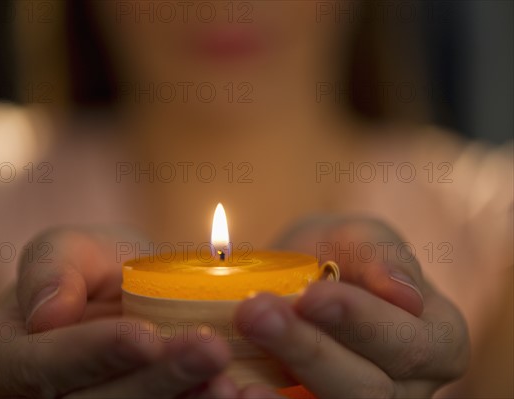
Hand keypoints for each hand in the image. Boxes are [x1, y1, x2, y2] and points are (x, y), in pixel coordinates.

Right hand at [0, 226, 246, 397]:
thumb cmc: (90, 267)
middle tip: (212, 349)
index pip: (42, 366)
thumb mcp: (66, 248)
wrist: (126, 294)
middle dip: (157, 380)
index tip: (145, 336)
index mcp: (4, 359)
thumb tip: (45, 316)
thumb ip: (49, 269)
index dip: (93, 354)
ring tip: (232, 379)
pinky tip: (239, 391)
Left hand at [234, 217, 469, 397]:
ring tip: (239, 358)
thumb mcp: (364, 237)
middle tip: (255, 311)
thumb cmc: (345, 251)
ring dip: (282, 381)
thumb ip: (383, 257)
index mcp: (438, 342)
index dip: (359, 323)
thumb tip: (405, 295)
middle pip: (365, 388)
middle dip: (306, 349)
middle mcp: (408, 387)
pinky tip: (237, 389)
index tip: (310, 295)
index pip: (408, 344)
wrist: (310, 273)